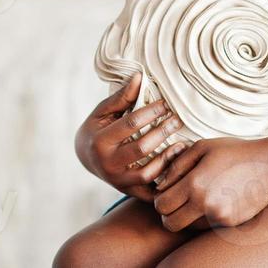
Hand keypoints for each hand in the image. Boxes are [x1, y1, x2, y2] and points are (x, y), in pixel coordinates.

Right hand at [74, 72, 192, 203]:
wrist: (85, 159)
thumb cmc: (97, 129)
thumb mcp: (103, 112)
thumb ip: (122, 97)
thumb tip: (140, 77)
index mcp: (100, 141)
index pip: (131, 124)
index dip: (151, 112)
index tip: (166, 103)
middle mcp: (108, 163)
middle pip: (142, 148)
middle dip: (163, 132)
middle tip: (178, 120)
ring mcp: (118, 181)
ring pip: (148, 173)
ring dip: (168, 158)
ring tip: (182, 144)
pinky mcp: (127, 191)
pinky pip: (150, 191)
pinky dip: (165, 182)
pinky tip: (176, 167)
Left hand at [150, 137, 267, 231]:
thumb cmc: (234, 151)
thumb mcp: (202, 147)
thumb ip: (177, 165)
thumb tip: (160, 184)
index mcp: (195, 183)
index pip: (161, 205)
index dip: (159, 199)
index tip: (167, 191)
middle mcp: (205, 204)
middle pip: (170, 223)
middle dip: (168, 213)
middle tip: (176, 200)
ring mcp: (219, 217)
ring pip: (188, 227)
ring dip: (186, 217)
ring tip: (196, 197)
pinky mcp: (230, 223)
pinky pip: (206, 226)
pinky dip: (204, 217)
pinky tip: (214, 199)